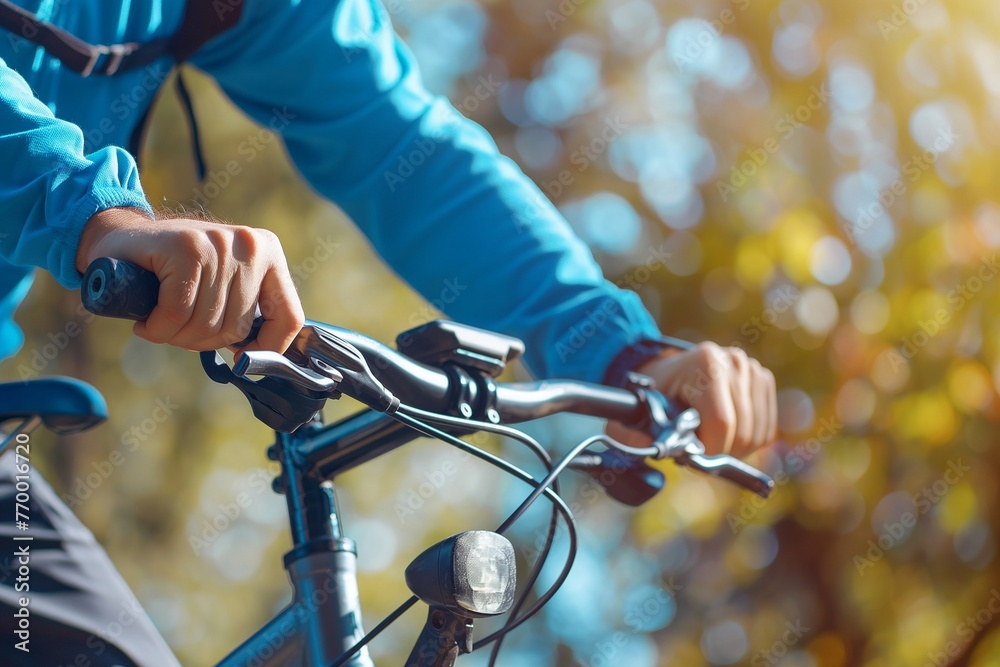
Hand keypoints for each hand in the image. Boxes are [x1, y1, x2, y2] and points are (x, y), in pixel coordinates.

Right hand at [76, 207, 303, 352]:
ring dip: (176, 336)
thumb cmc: (173, 270)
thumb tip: (262, 358)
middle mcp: (251, 246)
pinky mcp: (186, 248)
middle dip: (203, 342)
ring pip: (206, 323)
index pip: (289, 317)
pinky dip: (158, 328)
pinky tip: (147, 323)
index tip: (240, 357)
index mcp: (269, 254)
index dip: (268, 349)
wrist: (120, 238)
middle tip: (178, 331)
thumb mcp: (223, 286)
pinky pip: (178, 312)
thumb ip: (247, 310)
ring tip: (161, 324)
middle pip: (238, 328)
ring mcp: (219, 244)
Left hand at [607, 343, 776, 457]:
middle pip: (742, 431)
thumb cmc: (657, 392)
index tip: (693, 455)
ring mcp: (753, 370)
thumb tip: (667, 452)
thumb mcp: (645, 409)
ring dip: (735, 450)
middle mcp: (734, 362)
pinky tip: (727, 435)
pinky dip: (749, 443)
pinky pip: (766, 430)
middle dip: (721, 452)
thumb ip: (651, 432)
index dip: (710, 449)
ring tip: (712, 442)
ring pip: (757, 434)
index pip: (721, 422)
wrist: (671, 369)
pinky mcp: (763, 380)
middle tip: (701, 450)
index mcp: (706, 364)